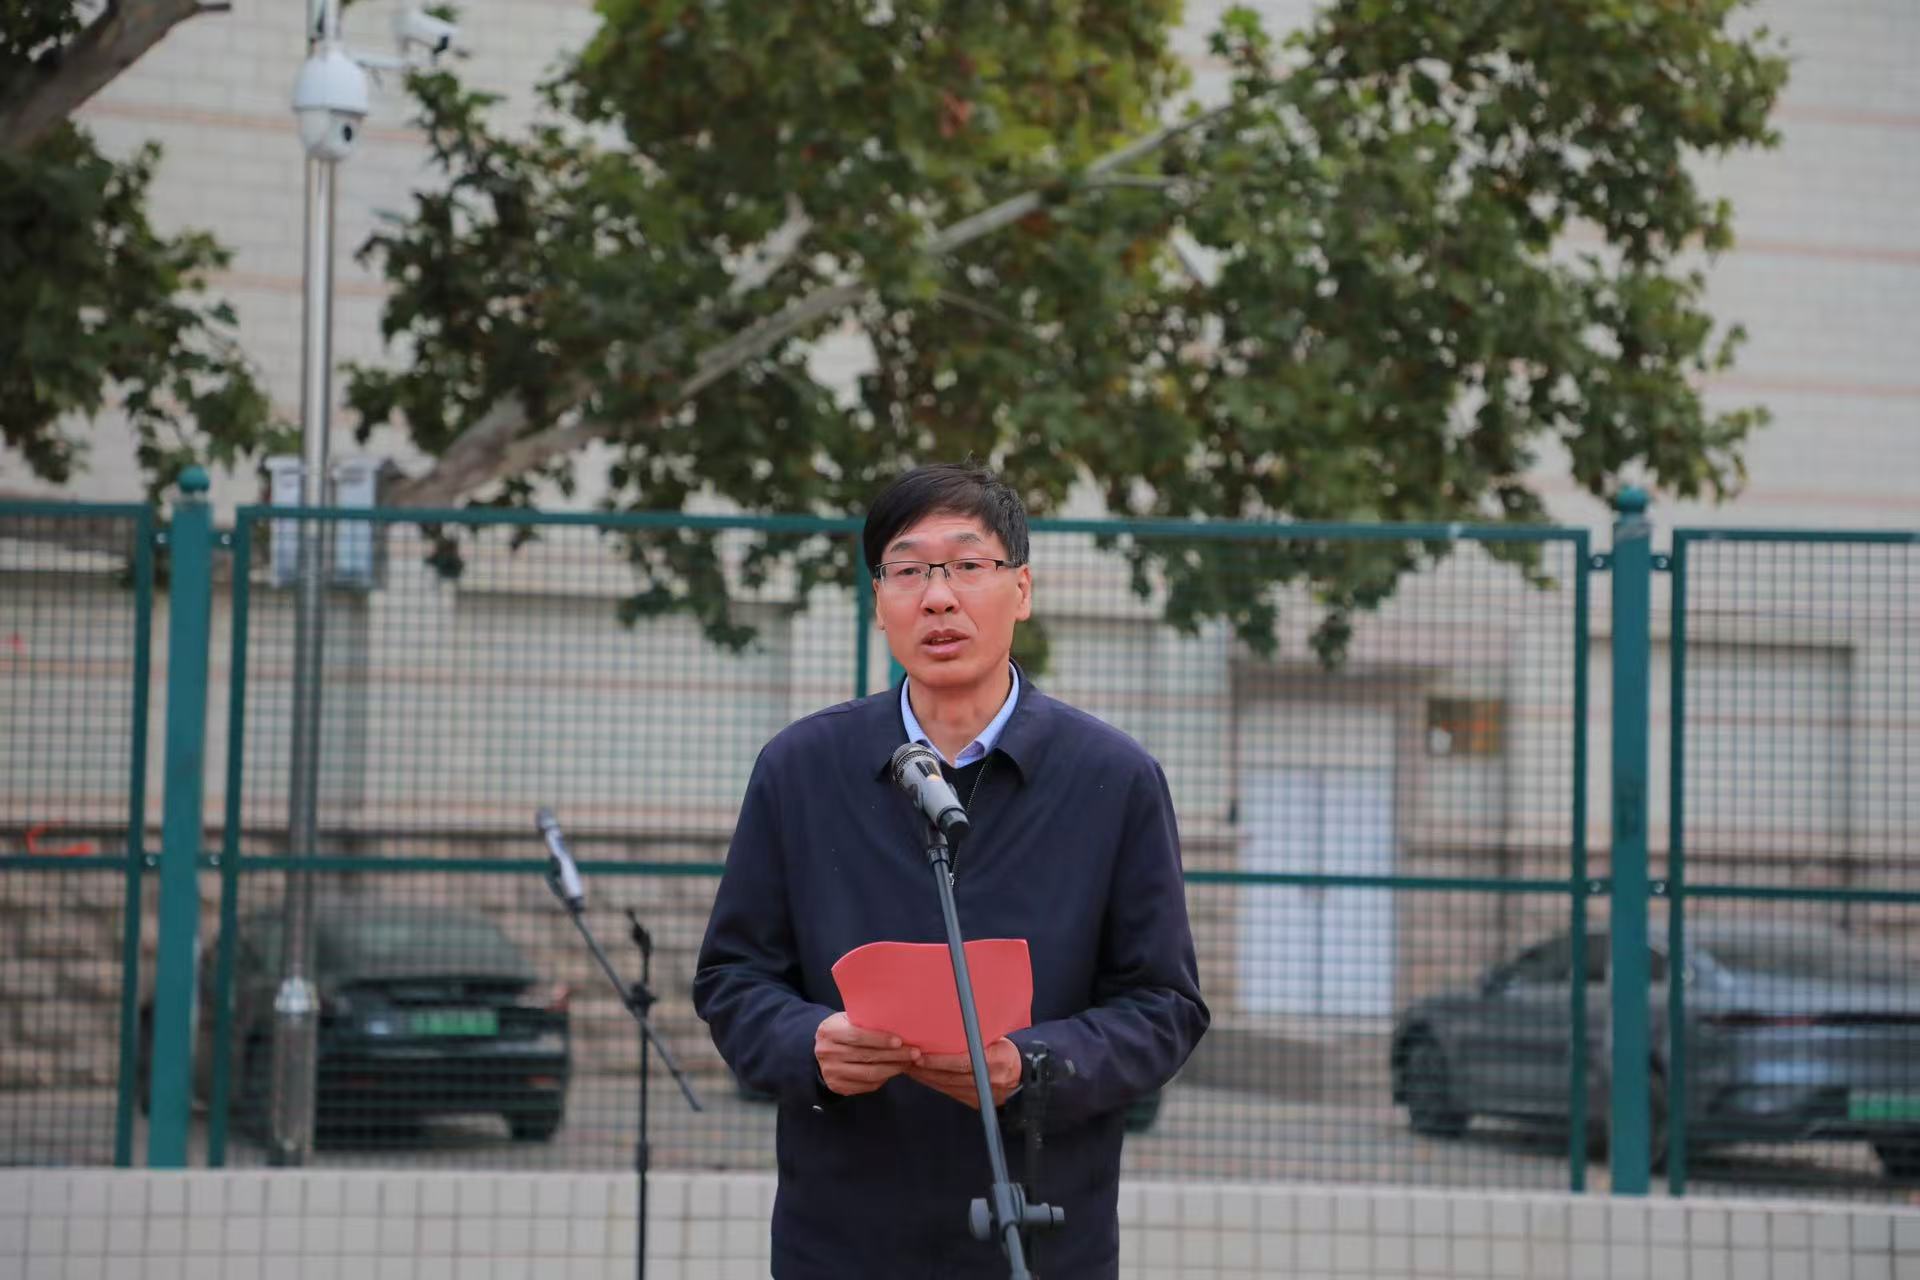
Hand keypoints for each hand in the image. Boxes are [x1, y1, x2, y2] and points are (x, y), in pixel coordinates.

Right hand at [814, 1011, 920, 1096]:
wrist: (819, 1050)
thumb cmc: (842, 1029)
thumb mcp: (847, 1019)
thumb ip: (865, 1021)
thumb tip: (898, 1023)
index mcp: (830, 1031)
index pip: (858, 1037)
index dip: (880, 1040)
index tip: (900, 1041)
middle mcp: (827, 1053)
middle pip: (866, 1056)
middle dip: (894, 1055)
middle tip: (914, 1053)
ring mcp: (831, 1072)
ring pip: (868, 1073)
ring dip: (893, 1069)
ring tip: (908, 1062)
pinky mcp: (838, 1087)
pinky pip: (866, 1085)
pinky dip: (884, 1079)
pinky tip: (895, 1071)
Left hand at [906, 1037, 1021, 1109]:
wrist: (1026, 1076)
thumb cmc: (1008, 1051)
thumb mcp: (999, 1039)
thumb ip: (978, 1035)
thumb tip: (954, 1021)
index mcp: (996, 1060)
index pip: (962, 1063)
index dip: (939, 1061)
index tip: (920, 1056)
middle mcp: (989, 1080)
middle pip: (950, 1077)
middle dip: (925, 1069)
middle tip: (905, 1059)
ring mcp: (982, 1094)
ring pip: (947, 1086)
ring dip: (926, 1077)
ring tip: (908, 1067)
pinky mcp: (976, 1102)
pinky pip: (950, 1093)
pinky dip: (934, 1084)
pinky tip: (922, 1076)